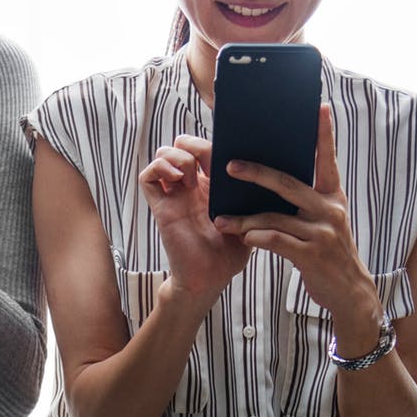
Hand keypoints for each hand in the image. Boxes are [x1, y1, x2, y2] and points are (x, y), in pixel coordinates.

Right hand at [137, 134, 249, 306]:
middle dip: (193, 143)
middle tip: (207, 160)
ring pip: (163, 154)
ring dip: (178, 157)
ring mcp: (174, 195)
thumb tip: (269, 170)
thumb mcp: (250, 217)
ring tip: (192, 176)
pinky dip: (159, 169)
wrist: (211, 278)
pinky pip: (148, 177)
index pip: (204, 147)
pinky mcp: (161, 207)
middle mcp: (190, 186)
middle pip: (181, 144)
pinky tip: (178, 179)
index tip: (227, 143)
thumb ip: (253, 195)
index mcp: (211, 184)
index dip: (211, 139)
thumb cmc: (230, 252)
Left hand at [214, 105, 382, 349]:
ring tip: (221, 219)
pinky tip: (242, 238)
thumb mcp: (326, 223)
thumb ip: (305, 204)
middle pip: (288, 183)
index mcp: (333, 197)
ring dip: (244, 219)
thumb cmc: (329, 254)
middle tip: (229, 165)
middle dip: (256, 173)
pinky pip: (276, 240)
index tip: (320, 107)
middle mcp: (330, 210)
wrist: (349, 293)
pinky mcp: (312, 254)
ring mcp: (323, 232)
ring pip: (274, 217)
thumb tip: (271, 183)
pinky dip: (256, 238)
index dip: (324, 134)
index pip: (328, 160)